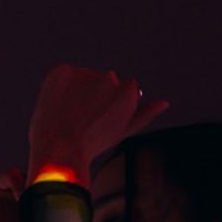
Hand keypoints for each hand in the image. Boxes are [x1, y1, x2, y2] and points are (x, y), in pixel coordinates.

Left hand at [27, 63, 166, 182]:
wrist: (59, 149)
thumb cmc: (92, 144)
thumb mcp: (123, 131)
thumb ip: (144, 114)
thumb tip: (164, 102)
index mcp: (127, 90)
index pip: (121, 88)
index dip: (107, 106)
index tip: (97, 120)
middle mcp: (109, 77)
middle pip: (102, 82)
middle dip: (92, 96)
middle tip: (81, 119)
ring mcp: (84, 73)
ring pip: (82, 78)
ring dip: (76, 90)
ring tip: (68, 114)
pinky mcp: (62, 71)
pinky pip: (63, 74)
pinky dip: (59, 86)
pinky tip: (57, 104)